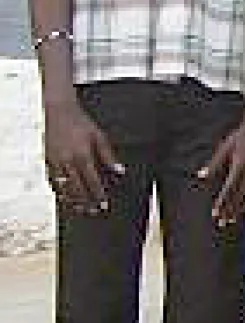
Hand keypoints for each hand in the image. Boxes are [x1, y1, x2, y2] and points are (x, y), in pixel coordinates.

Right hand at [43, 98, 123, 213]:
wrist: (57, 111)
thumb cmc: (80, 122)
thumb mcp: (99, 136)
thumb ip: (108, 156)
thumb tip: (119, 171)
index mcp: (82, 155)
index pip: (92, 181)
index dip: (98, 194)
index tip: (103, 204)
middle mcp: (67, 161)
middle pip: (76, 188)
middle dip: (85, 201)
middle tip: (92, 211)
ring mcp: (54, 162)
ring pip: (62, 187)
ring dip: (71, 200)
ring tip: (79, 208)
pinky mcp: (46, 160)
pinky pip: (52, 180)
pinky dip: (58, 190)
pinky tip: (64, 196)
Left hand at [198, 104, 244, 225]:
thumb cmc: (241, 136)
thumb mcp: (224, 148)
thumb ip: (214, 165)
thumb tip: (201, 177)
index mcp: (240, 164)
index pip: (229, 188)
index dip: (222, 202)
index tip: (216, 213)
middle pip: (240, 195)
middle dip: (231, 210)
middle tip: (223, 222)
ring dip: (242, 208)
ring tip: (234, 218)